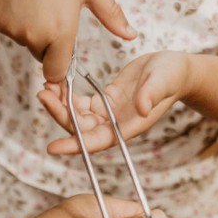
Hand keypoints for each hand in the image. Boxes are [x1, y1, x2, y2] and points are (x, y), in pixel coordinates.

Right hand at [0, 0, 134, 82]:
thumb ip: (111, 15)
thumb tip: (130, 34)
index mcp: (61, 33)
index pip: (56, 73)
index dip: (60, 65)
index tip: (62, 52)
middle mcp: (35, 37)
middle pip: (42, 55)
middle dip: (48, 42)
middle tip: (52, 10)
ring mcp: (13, 30)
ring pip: (25, 41)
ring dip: (31, 29)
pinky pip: (10, 30)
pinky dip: (15, 20)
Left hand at [37, 51, 190, 154]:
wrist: (174, 70)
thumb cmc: (172, 77)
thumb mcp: (163, 81)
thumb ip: (152, 94)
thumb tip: (141, 108)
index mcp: (129, 126)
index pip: (98, 141)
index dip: (75, 145)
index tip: (53, 148)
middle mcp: (115, 124)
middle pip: (81, 128)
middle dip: (60, 115)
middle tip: (43, 95)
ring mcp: (109, 113)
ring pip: (77, 116)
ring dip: (60, 104)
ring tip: (45, 86)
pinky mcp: (105, 100)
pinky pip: (81, 103)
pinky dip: (67, 95)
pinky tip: (56, 82)